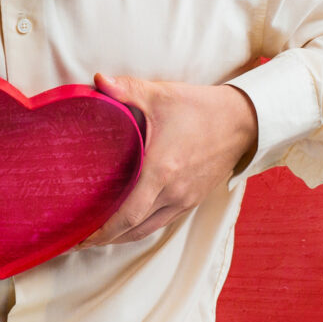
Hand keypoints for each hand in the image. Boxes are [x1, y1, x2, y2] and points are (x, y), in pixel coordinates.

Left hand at [79, 74, 259, 248]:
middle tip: (81, 240)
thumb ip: (126, 90)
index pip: (127, 214)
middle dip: (106, 239)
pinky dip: (143, 226)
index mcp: (161, 171)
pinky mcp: (194, 199)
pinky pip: (163, 221)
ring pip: (149, 229)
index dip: (103, 231)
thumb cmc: (200, 108)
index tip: (81, 238)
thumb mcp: (160, 95)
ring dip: (124, 236)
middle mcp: (174, 191)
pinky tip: (130, 222)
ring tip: (100, 236)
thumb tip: (96, 80)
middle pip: (134, 229)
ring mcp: (186, 199)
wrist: (241, 120)